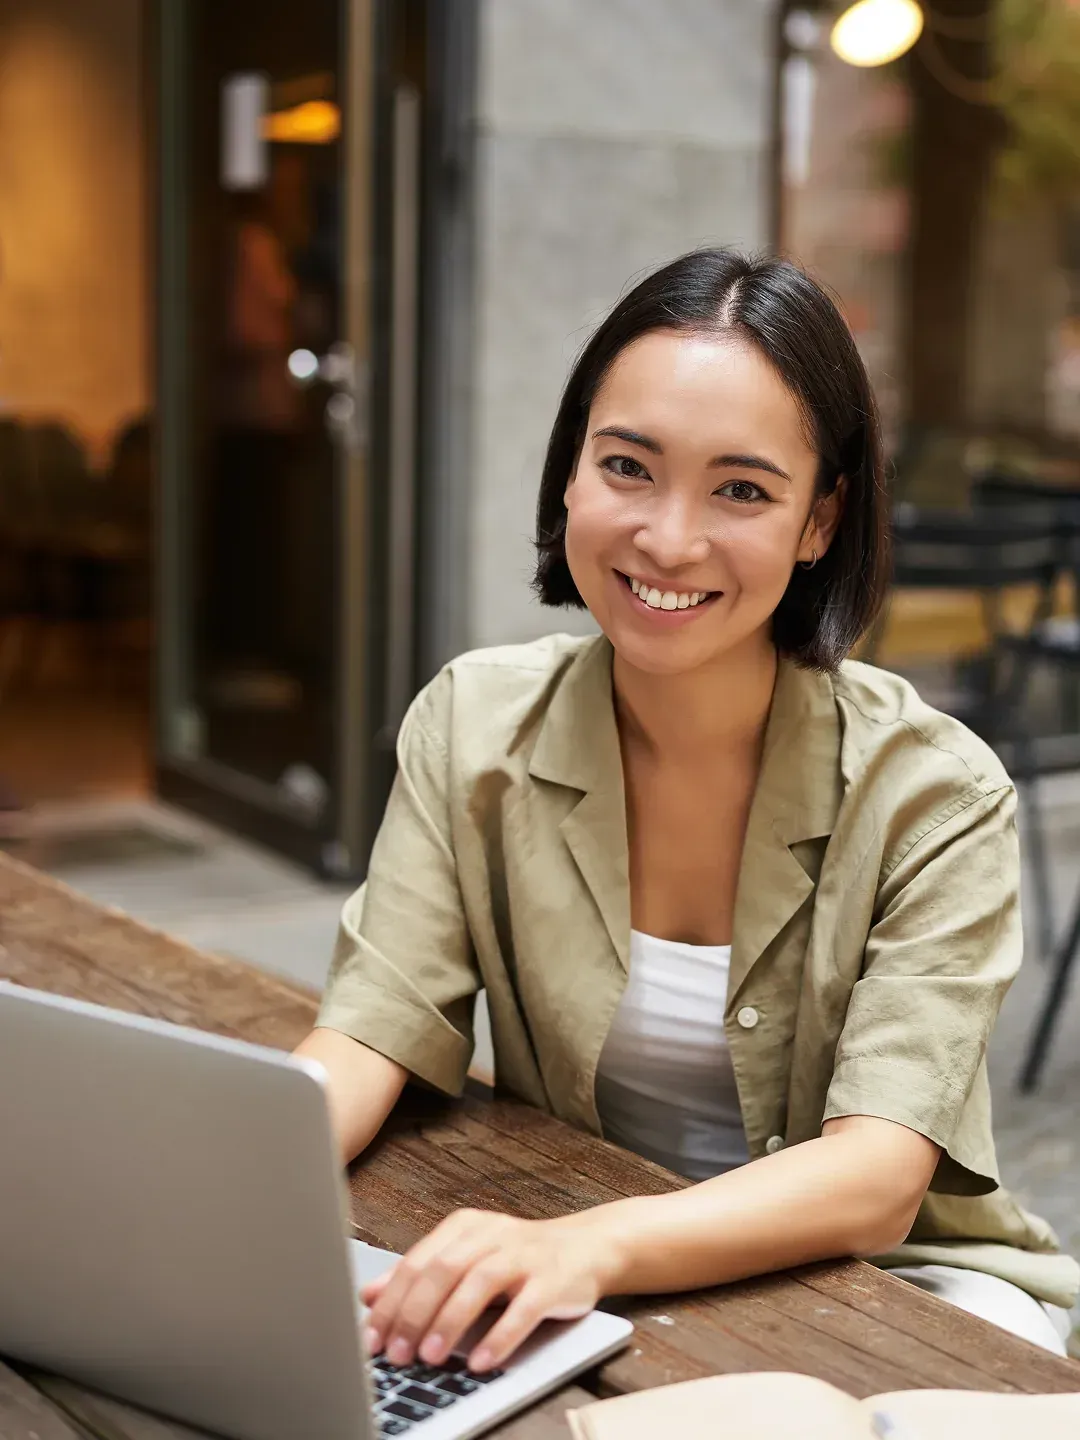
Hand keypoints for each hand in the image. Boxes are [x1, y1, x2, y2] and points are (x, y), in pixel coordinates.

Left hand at [361, 1207, 618, 1372]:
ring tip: (431, 1357)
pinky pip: (524, 1307)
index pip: (418, 1262)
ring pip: (479, 1282)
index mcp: (465, 1227)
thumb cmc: (518, 1258)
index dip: (391, 1302)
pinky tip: (481, 1361)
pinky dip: (501, 1335)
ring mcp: (524, 1255)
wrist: (585, 1247)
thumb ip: (420, 1275)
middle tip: (397, 1354)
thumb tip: (368, 1295)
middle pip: (443, 1270)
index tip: (371, 1339)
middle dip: (415, 1314)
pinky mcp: (552, 1279)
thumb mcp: (465, 1259)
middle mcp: (492, 1235)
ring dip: (451, 1322)